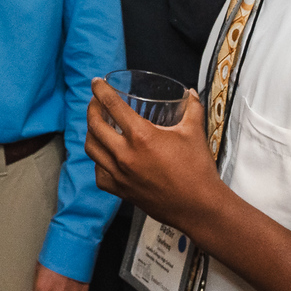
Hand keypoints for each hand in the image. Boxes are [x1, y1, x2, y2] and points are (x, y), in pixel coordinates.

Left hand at [85, 80, 223, 232]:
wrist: (199, 207)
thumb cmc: (197, 170)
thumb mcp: (194, 132)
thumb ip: (192, 108)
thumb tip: (191, 93)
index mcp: (142, 136)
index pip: (112, 105)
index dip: (100, 90)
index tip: (96, 83)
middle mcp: (125, 155)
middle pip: (94, 125)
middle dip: (91, 109)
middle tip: (95, 103)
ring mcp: (120, 175)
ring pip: (91, 149)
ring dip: (91, 133)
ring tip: (97, 126)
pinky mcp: (121, 191)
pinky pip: (99, 174)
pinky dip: (98, 161)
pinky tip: (106, 156)